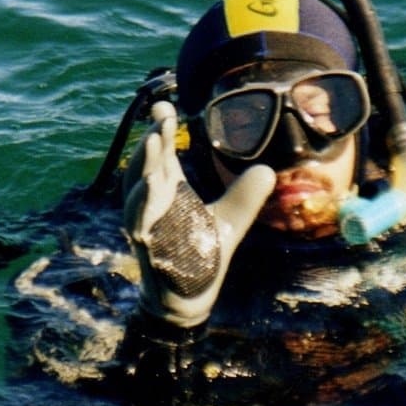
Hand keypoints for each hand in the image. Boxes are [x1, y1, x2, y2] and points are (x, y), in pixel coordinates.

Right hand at [122, 101, 275, 327]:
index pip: (161, 155)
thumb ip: (246, 196)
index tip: (164, 106)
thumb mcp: (229, 221)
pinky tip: (150, 186)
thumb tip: (268, 170)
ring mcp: (146, 226)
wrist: (189, 299)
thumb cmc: (201, 255)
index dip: (160, 130)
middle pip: (146, 167)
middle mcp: (152, 205)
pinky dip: (143, 204)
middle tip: (160, 118)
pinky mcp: (146, 248)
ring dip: (144, 166)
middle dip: (152, 142)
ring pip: (137, 191)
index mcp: (168, 192)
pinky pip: (140, 223)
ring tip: (155, 142)